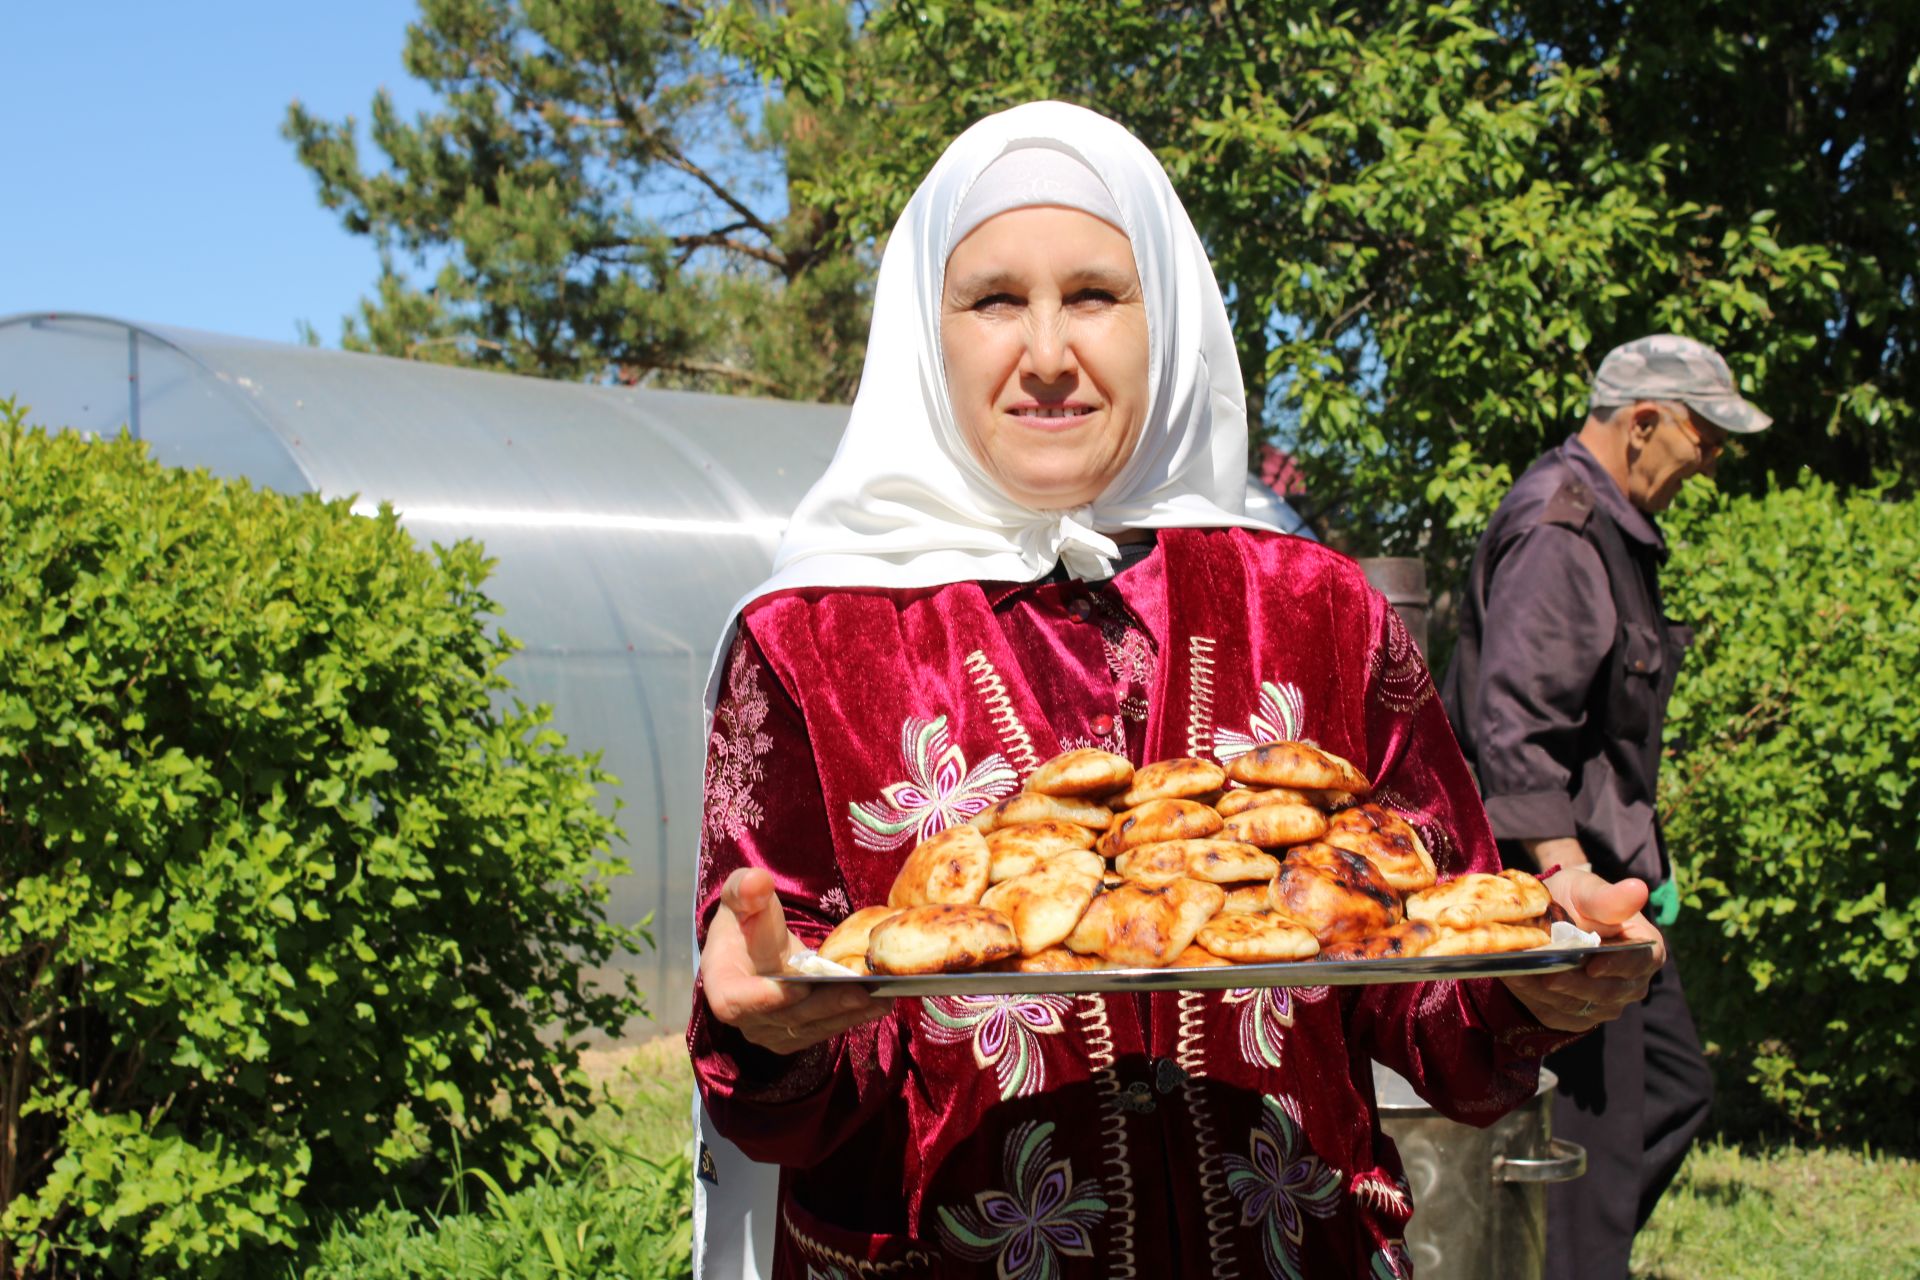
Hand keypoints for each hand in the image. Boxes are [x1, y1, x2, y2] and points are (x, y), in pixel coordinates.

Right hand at [700, 867, 892, 1054]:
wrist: (754, 944)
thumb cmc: (746, 917)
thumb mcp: (742, 896)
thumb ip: (746, 889)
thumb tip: (757, 881)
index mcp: (722, 985)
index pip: (736, 1003)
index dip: (765, 999)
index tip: (800, 986)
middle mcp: (745, 1018)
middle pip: (786, 1017)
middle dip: (825, 1005)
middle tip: (861, 991)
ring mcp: (771, 1032)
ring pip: (811, 1027)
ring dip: (847, 1014)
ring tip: (881, 997)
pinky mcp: (796, 1035)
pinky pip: (824, 1030)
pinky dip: (852, 1017)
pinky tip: (880, 1002)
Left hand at [1501, 866, 1665, 1033]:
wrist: (1544, 916)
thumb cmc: (1573, 899)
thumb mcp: (1586, 890)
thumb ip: (1609, 897)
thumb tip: (1639, 888)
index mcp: (1645, 949)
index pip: (1639, 962)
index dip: (1617, 965)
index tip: (1593, 965)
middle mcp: (1630, 983)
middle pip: (1607, 992)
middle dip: (1573, 983)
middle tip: (1545, 973)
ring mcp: (1604, 1004)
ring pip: (1578, 1006)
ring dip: (1547, 991)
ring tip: (1520, 972)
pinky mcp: (1575, 1015)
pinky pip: (1556, 1013)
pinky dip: (1533, 998)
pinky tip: (1515, 979)